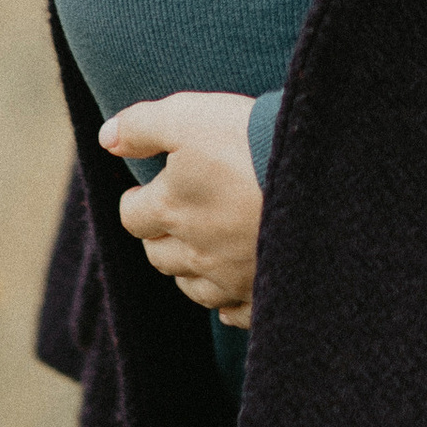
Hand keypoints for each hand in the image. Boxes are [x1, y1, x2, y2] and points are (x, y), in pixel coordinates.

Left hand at [103, 91, 263, 325]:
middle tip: (176, 214)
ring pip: (193, 287)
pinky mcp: (265, 294)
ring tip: (204, 245)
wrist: (320, 176)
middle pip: (159, 255)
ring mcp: (230, 279)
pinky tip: (235, 286)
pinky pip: (236, 311)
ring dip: (190, 269)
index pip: (131, 215)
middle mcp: (194, 253)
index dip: (137, 200)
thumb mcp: (190, 116)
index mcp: (170, 211)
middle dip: (160, 235)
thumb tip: (106, 137)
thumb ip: (142, 125)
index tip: (148, 189)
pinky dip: (230, 301)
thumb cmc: (251, 141)